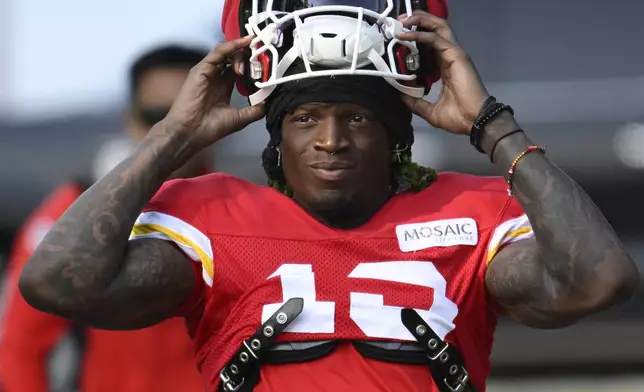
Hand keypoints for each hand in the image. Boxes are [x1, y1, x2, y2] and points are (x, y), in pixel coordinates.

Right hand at [159, 36, 265, 149]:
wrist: (191, 133)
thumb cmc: (210, 128)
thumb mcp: (240, 119)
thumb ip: (255, 110)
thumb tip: (268, 102)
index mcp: (224, 88)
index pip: (239, 70)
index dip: (252, 67)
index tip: (266, 67)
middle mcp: (216, 78)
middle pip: (233, 59)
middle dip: (248, 57)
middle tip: (261, 60)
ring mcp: (208, 72)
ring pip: (226, 53)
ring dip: (242, 51)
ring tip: (254, 53)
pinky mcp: (202, 69)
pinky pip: (218, 52)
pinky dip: (232, 46)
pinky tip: (244, 43)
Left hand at [397, 11, 489, 134]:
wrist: (473, 121)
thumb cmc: (458, 117)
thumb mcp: (430, 111)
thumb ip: (415, 102)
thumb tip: (400, 95)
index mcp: (445, 67)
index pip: (430, 45)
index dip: (416, 37)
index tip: (398, 37)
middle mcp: (449, 56)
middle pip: (435, 29)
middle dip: (418, 21)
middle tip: (398, 21)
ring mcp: (454, 54)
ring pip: (438, 27)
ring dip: (420, 21)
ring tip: (402, 20)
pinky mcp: (455, 55)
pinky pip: (435, 38)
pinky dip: (420, 34)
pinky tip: (407, 34)